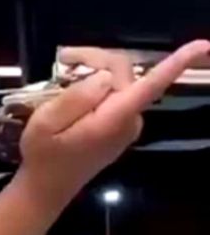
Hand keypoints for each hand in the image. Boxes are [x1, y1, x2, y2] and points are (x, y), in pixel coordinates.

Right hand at [19, 39, 209, 204]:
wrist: (46, 189)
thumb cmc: (42, 157)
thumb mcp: (45, 124)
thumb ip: (76, 97)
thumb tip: (103, 76)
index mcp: (113, 120)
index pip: (150, 85)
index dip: (176, 63)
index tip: (204, 45)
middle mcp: (129, 121)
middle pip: (123, 73)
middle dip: (94, 60)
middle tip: (60, 61)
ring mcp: (128, 126)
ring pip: (117, 83)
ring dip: (91, 74)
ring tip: (60, 80)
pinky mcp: (121, 128)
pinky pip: (114, 97)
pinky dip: (93, 89)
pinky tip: (70, 97)